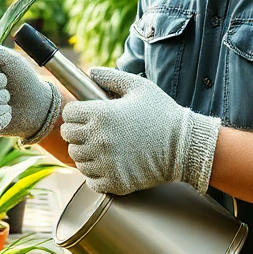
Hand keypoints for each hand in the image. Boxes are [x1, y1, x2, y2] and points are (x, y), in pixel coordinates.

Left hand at [61, 68, 220, 195]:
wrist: (184, 146)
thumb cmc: (163, 114)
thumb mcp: (139, 87)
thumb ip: (111, 77)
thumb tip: (91, 71)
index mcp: (101, 114)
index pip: (68, 115)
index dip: (75, 113)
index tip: (84, 116)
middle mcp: (98, 139)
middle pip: (68, 137)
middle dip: (77, 132)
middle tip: (92, 132)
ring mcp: (105, 163)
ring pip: (77, 159)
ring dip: (85, 153)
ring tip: (101, 148)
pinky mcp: (115, 182)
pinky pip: (91, 180)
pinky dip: (95, 174)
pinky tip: (107, 165)